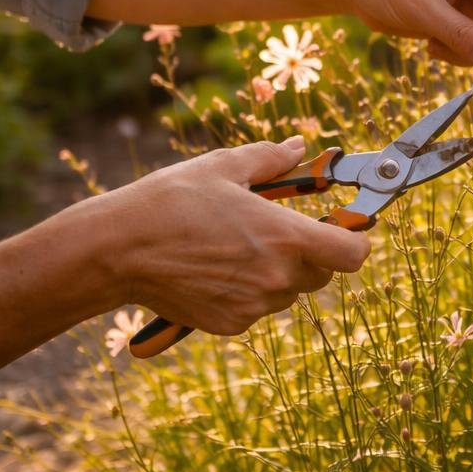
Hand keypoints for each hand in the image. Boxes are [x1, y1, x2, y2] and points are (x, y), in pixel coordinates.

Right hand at [93, 137, 369, 334]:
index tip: (341, 227)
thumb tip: (299, 147)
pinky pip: (257, 308)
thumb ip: (271, 159)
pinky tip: (215, 268)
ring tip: (234, 246)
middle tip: (273, 229)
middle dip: (309, 252)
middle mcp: (277, 276)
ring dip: (277, 272)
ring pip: (288, 291)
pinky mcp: (231, 324)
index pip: (354, 254)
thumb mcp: (223, 167)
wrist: (118, 250)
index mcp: (285, 236)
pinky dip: (247, 291)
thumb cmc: (170, 201)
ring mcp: (254, 305)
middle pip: (322, 273)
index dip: (354, 240)